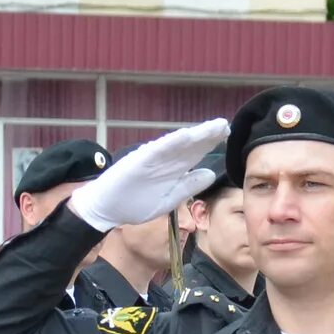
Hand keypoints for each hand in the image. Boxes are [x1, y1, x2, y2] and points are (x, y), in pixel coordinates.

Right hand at [70, 118, 226, 231]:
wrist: (106, 209)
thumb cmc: (134, 203)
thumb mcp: (167, 200)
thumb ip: (188, 187)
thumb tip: (210, 175)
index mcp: (172, 169)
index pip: (195, 153)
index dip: (210, 143)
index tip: (228, 134)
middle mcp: (164, 160)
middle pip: (190, 145)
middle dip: (207, 135)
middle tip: (225, 124)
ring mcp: (151, 159)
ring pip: (177, 144)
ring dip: (194, 135)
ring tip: (212, 126)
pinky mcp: (138, 162)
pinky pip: (157, 151)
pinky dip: (170, 143)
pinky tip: (186, 136)